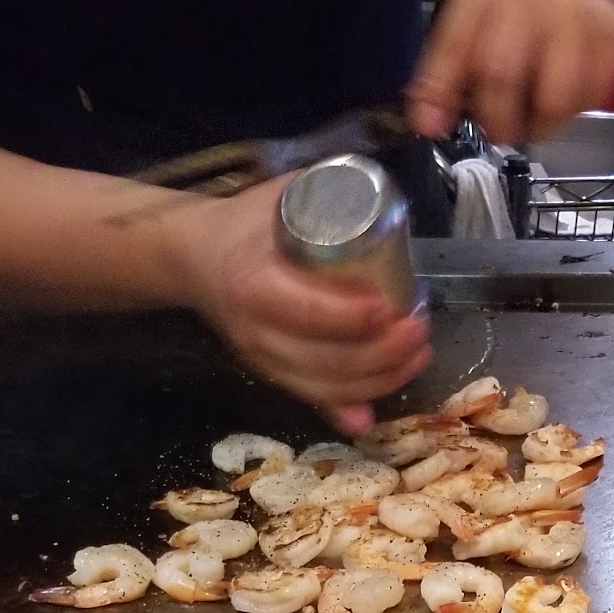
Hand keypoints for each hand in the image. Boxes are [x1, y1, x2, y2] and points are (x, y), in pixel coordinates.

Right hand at [166, 175, 431, 428]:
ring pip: (323, 388)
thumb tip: (390, 213)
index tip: (393, 308)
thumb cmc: (248, 222)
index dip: (353, 318)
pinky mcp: (268, 375)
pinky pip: (310, 400)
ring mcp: (260, 358)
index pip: (307, 311)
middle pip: (324, 360)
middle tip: (419, 329)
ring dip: (378, 382)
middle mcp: (254, 330)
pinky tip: (371, 414)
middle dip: (382, 354)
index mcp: (254, 283)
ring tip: (417, 356)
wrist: (194, 257)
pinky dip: (344, 410)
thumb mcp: (283, 198)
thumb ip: (331, 202)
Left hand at [406, 0, 613, 146]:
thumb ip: (438, 82)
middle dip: (496, 120)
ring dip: (539, 125)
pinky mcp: (610, 33)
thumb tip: (427, 126)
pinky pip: (589, 99)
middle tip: (497, 129)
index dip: (443, 95)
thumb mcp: (462, 36)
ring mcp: (575, 10)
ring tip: (531, 118)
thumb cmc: (505, 22)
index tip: (438, 127)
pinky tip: (560, 100)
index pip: (455, 49)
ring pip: (554, 98)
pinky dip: (571, 114)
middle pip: (503, 76)